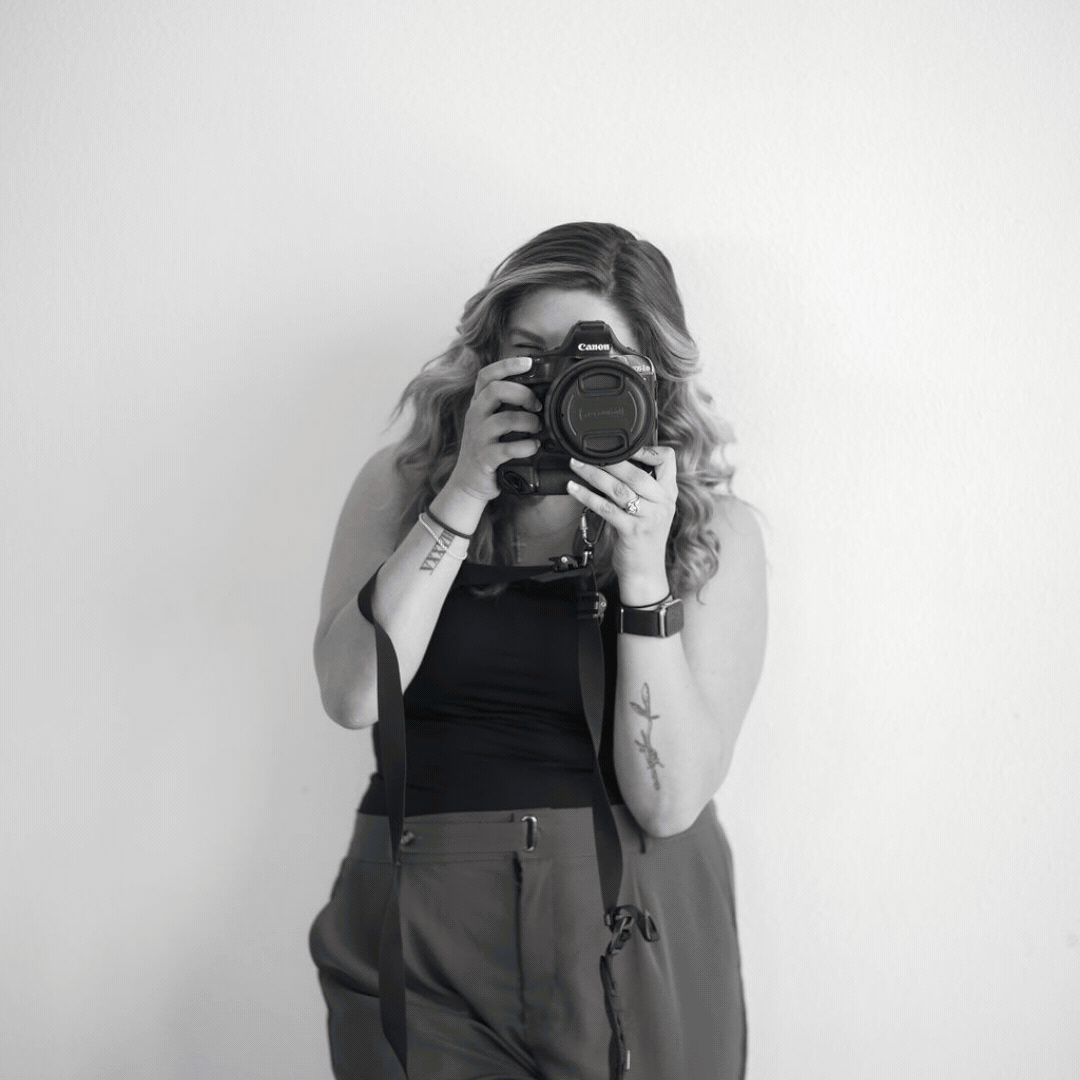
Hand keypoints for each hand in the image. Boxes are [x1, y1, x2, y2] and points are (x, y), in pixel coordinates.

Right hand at [446, 356, 543, 504]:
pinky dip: (526, 446)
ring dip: (528, 421)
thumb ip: (506, 407)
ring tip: (537, 428)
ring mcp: (478, 437)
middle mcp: (475, 417)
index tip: (528, 362)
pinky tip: (534, 446)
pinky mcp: (484, 458)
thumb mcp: (490, 424)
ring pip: (504, 419)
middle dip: (523, 393)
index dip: (507, 365)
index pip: (486, 375)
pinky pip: (507, 448)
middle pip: (496, 390)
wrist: (468, 484)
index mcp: (477, 405)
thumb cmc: (486, 451)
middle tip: (537, 405)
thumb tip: (538, 394)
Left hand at [565, 446, 677, 604]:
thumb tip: (615, 463)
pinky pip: (606, 508)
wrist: (645, 571)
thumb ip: (642, 488)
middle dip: (609, 460)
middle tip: (586, 453)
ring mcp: (648, 518)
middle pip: (636, 473)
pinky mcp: (632, 531)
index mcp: (668, 493)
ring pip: (618, 489)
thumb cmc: (643, 538)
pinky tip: (574, 489)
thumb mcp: (652, 509)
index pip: (668, 460)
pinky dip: (587, 497)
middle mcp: (662, 503)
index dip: (647, 449)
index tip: (625, 445)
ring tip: (576, 466)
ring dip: (593, 475)